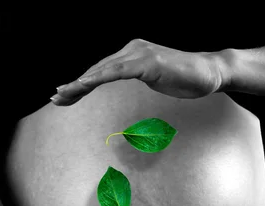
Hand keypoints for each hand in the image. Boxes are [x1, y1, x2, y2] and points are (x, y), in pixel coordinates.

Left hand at [51, 38, 227, 105]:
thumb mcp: (154, 79)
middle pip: (96, 69)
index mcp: (132, 54)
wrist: (210, 73)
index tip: (65, 97)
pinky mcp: (147, 62)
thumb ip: (138, 77)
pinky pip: (117, 71)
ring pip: (102, 70)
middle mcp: (132, 49)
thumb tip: (126, 82)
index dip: (81, 84)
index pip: (101, 71)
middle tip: (55, 97)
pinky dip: (98, 78)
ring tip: (62, 94)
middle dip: (74, 85)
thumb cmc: (185, 78)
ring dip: (79, 83)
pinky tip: (83, 85)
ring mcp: (139, 54)